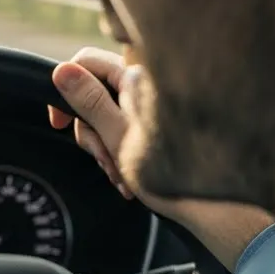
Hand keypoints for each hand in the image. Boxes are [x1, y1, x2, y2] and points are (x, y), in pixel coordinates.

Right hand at [48, 47, 273, 270]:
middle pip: (95, 93)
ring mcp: (154, 106)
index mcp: (136, 79)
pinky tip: (130, 178)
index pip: (85, 63)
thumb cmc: (174, 176)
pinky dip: (122, 152)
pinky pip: (127, 129)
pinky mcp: (160, 127)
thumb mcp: (119, 138)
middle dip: (90, 130)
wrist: (216, 210)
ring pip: (109, 115)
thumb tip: (61, 71)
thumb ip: (89, 102)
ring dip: (106, 147)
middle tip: (102, 158)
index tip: (58, 122)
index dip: (64, 89)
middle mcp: (146, 86)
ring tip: (120, 175)